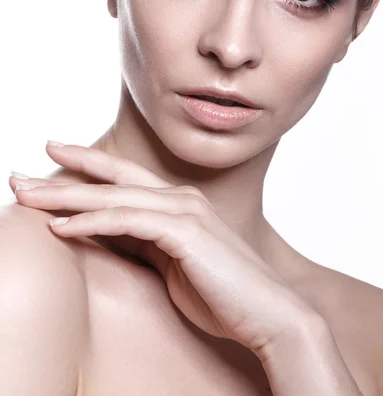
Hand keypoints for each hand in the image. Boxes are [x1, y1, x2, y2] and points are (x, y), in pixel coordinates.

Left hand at [10, 142, 319, 362]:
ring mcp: (184, 211)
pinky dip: (91, 223)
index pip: (122, 179)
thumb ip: (144, 242)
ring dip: (65, 196)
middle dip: (63, 174)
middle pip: (110, 181)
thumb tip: (106, 234)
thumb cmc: (221, 293)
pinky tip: (61, 227)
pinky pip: (126, 223)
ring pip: (112, 198)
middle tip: (20, 175)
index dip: (86, 166)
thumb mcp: (172, 263)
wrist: (268, 312)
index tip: (52, 158)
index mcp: (179, 202)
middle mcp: (180, 197)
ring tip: (26, 195)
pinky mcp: (184, 231)